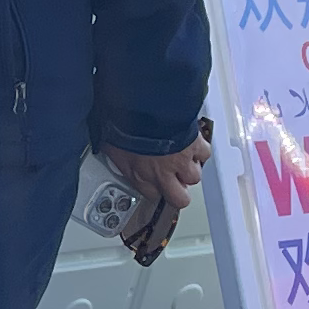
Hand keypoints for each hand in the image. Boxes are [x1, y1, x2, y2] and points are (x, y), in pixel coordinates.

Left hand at [104, 132, 211, 264]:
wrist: (145, 109)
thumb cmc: (125, 126)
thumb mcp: (110, 142)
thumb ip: (114, 151)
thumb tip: (104, 144)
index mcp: (139, 175)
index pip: (153, 195)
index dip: (156, 188)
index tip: (155, 182)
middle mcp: (162, 174)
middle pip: (180, 199)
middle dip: (179, 191)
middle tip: (176, 181)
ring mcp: (180, 162)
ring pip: (194, 177)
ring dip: (189, 169)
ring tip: (182, 157)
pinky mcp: (195, 147)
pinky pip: (204, 155)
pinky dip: (200, 150)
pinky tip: (192, 143)